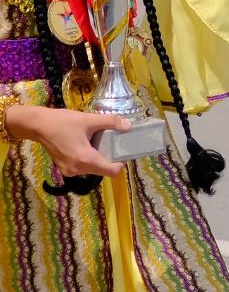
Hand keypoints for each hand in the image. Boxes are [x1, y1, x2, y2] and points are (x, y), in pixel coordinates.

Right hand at [6, 104, 127, 178]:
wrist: (37, 125)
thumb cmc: (62, 122)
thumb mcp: (89, 119)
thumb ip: (111, 122)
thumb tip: (128, 126)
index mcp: (85, 160)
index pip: (112, 172)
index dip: (121, 162)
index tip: (122, 150)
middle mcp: (77, 169)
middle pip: (103, 170)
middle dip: (110, 158)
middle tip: (113, 142)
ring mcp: (69, 171)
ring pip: (93, 169)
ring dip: (99, 158)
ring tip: (100, 141)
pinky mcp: (64, 168)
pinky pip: (83, 166)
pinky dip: (88, 158)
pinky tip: (87, 144)